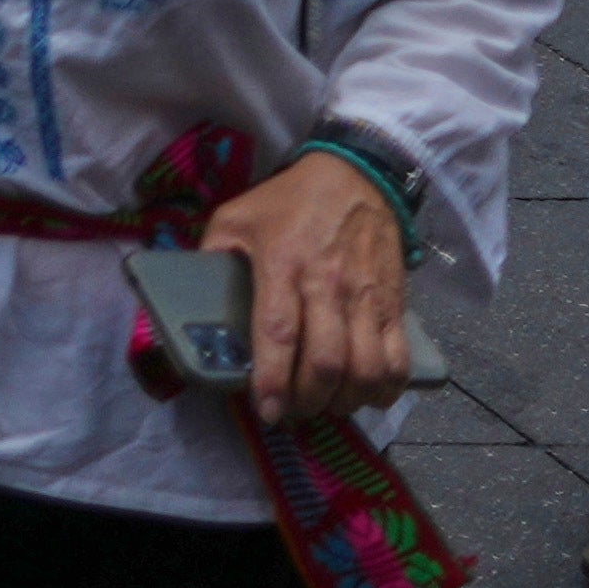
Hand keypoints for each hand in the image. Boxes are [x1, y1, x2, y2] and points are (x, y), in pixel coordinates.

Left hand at [204, 150, 412, 424]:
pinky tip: (366, 396)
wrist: (356, 176)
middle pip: (326, 363)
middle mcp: (328, 286)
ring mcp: (366, 298)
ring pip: (365, 370)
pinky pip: (399, 361)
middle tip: (293, 411)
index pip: (279, 333)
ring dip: (345, 401)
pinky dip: (386, 390)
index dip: (273, 380)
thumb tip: (189, 300)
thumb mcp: (235, 217)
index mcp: (282, 264)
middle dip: (308, 401)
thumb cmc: (288, 201)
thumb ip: (211, 256)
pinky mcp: (396, 305)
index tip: (267, 410)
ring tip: (326, 405)